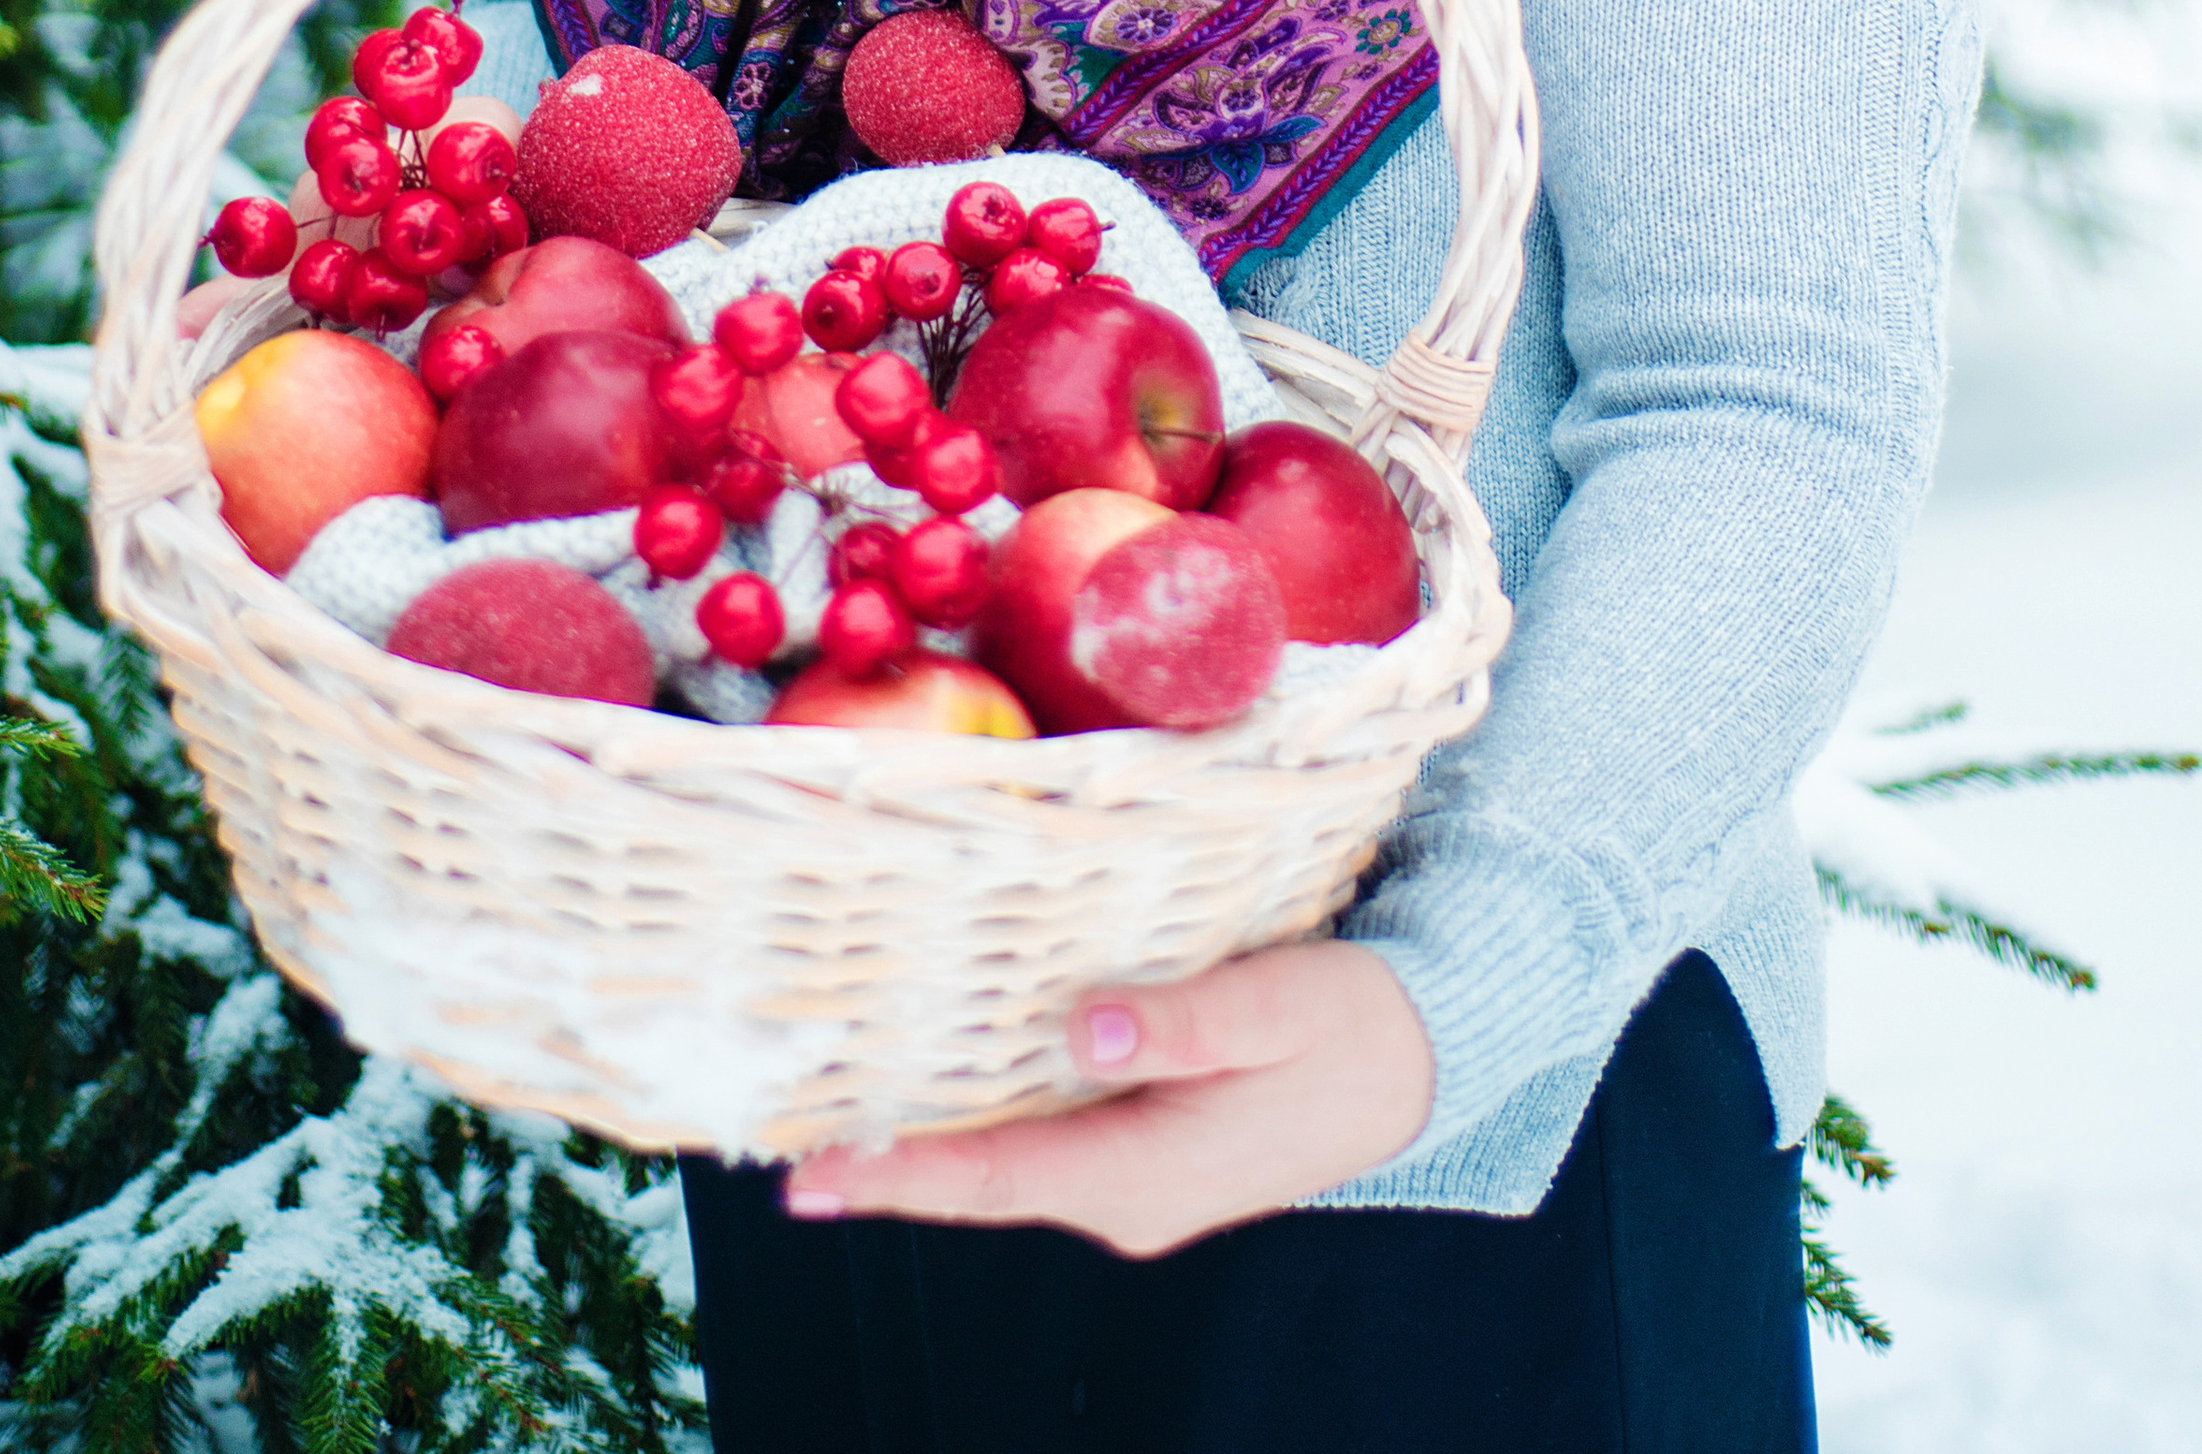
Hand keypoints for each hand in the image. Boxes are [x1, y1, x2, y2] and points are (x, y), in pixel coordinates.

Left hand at [784, 940, 1433, 1258]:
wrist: (1423, 1062)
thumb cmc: (1354, 1027)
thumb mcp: (1280, 1008)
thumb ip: (1185, 1021)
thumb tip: (1089, 1029)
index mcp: (1146, 1175)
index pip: (994, 1177)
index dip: (896, 1172)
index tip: (807, 1166)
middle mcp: (1124, 1193)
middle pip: (979, 1176)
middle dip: (883, 1158)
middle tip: (778, 1129)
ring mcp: (1132, 1176)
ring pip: (1003, 1156)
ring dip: (921, 1135)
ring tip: (827, 1101)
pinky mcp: (1141, 1142)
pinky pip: (1036, 1134)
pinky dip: (975, 1113)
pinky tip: (931, 1079)